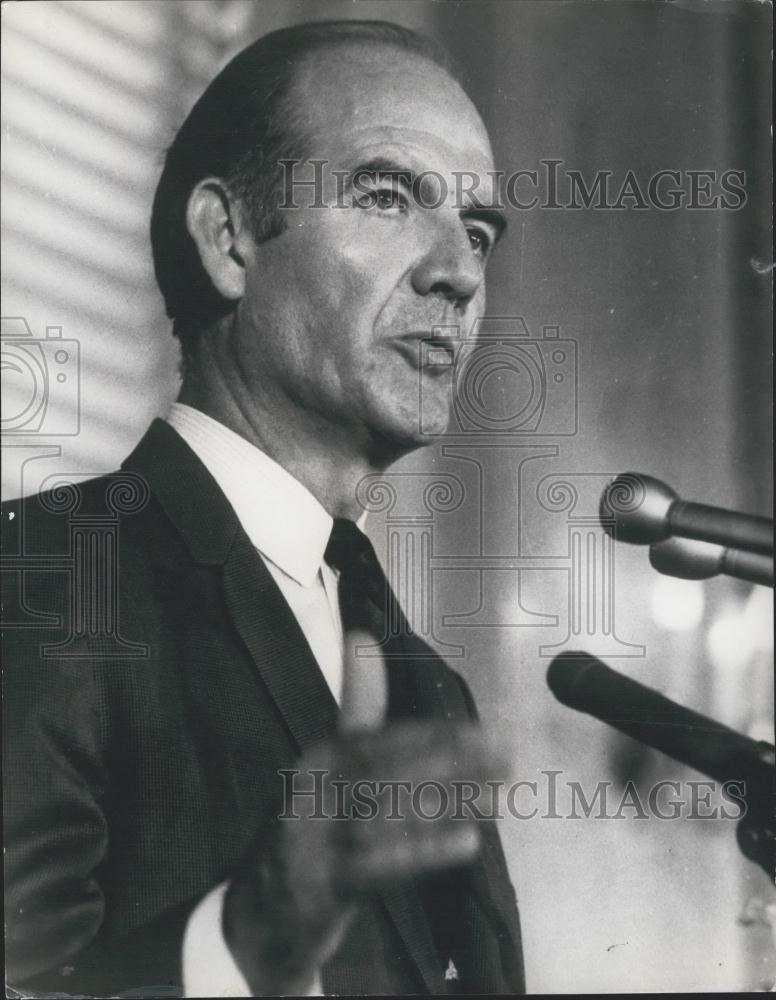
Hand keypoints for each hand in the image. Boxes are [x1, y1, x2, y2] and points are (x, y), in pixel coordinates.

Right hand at [222, 632, 509, 994]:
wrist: (261, 910)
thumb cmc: (311, 824)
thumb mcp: (329, 762)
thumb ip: (356, 703)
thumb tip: (362, 635)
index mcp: (321, 758)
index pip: (384, 739)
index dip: (437, 736)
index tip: (487, 732)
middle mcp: (314, 790)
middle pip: (390, 771)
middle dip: (453, 762)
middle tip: (507, 757)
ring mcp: (314, 839)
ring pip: (389, 814)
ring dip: (448, 804)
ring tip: (498, 794)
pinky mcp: (321, 886)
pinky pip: (379, 866)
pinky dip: (425, 852)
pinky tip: (468, 842)